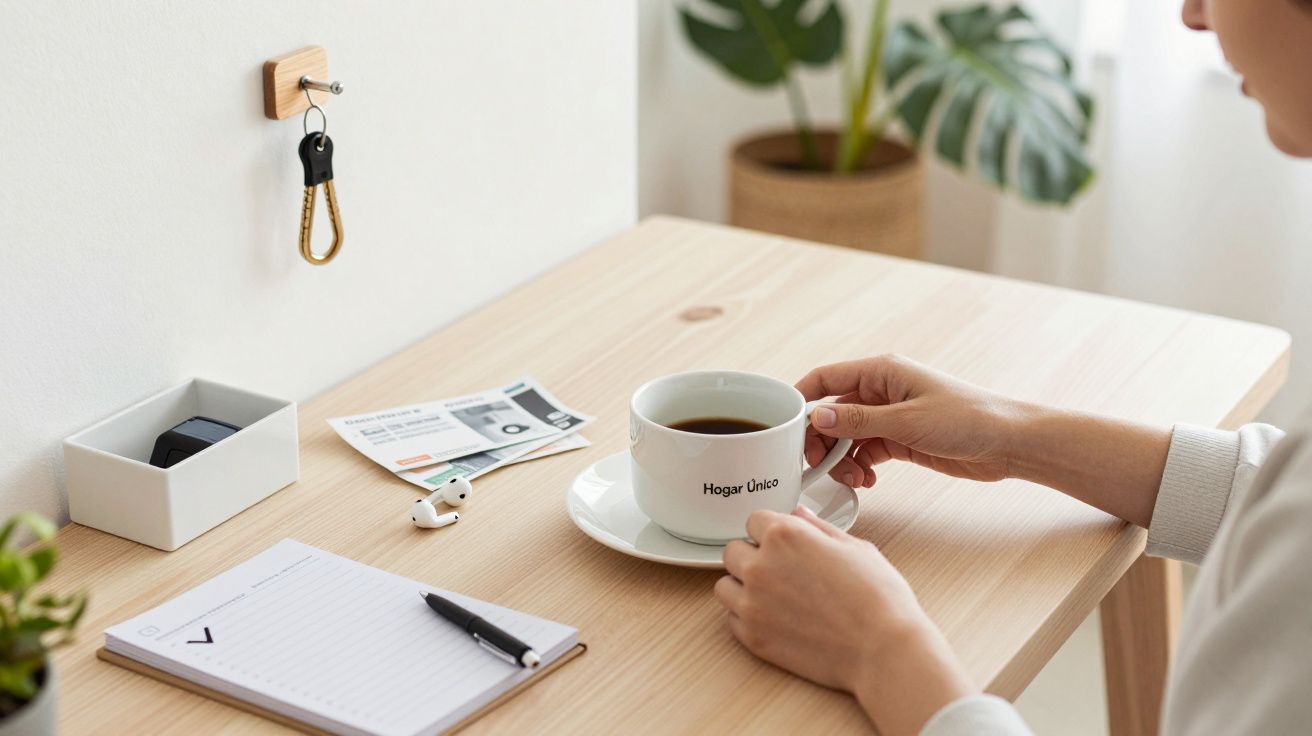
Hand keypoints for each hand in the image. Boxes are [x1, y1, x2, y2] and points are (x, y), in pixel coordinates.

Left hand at [716, 507, 974, 734]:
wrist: (882, 649)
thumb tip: (800, 516)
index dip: (771, 530)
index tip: (781, 542)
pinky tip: (774, 618)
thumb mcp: (854, 547)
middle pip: (733, 551)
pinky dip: (746, 617)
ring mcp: (752, 603)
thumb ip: (818, 528)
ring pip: (725, 586)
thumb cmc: (877, 598)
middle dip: (752, 556)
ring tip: (773, 595)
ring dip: (742, 586)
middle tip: (779, 570)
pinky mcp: (752, 636)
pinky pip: (731, 619)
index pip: (754, 520)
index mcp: (784, 536)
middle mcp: (760, 566)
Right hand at [796, 354, 1028, 487]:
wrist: (1009, 443)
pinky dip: (859, 466)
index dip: (801, 398)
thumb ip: (858, 420)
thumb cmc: (968, 418)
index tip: (783, 425)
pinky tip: (867, 480)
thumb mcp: (907, 421)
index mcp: (881, 372)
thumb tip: (816, 416)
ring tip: (852, 478)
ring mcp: (889, 416)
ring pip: (846, 436)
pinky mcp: (899, 439)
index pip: (826, 378)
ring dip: (841, 459)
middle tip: (819, 466)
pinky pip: (864, 451)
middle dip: (821, 440)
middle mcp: (881, 391)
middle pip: (831, 412)